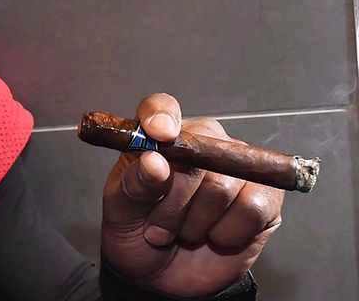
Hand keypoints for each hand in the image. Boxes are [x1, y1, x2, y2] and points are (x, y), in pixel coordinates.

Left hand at [101, 94, 284, 296]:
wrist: (162, 277)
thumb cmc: (137, 233)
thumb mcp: (120, 211)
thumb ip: (133, 185)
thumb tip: (154, 160)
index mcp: (161, 139)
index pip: (163, 108)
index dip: (161, 116)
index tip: (159, 133)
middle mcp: (203, 145)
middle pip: (198, 156)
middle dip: (173, 201)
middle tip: (157, 226)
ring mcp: (237, 169)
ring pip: (223, 186)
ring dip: (196, 222)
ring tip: (184, 232)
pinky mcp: (265, 198)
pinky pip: (253, 208)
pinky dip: (227, 232)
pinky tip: (215, 236)